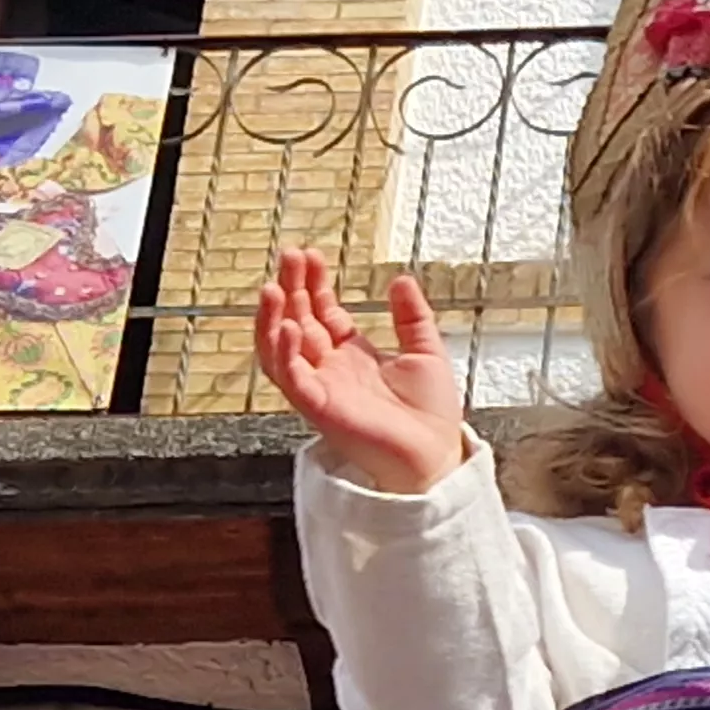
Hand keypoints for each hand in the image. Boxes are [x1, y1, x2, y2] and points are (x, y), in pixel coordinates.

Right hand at [255, 248, 468, 495]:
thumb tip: (400, 279)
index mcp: (351, 355)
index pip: (321, 312)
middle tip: (289, 256)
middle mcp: (330, 369)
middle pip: (297, 322)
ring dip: (272, 318)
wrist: (436, 453)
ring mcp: (321, 388)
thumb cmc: (430, 414)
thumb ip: (411, 315)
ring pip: (280, 350)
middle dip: (291, 288)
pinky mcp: (319, 408)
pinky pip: (291, 379)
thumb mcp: (426, 350)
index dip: (314, 284)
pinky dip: (285, 353)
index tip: (311, 255)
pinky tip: (288, 327)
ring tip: (273, 287)